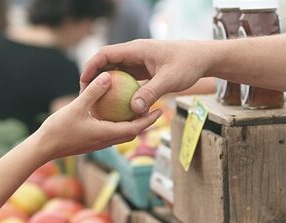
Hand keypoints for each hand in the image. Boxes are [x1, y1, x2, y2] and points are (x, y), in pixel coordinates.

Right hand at [34, 72, 162, 160]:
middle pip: (132, 132)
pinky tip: (114, 113)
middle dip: (145, 122)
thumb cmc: (58, 130)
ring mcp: (99, 143)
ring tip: (138, 109)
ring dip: (132, 124)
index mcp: (107, 134)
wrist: (43, 149)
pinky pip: (110, 132)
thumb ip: (93, 92)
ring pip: (122, 133)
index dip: (149, 120)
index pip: (135, 128)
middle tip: (155, 109)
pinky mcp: (91, 142)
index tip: (160, 110)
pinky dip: (118, 124)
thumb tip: (108, 76)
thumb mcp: (76, 107)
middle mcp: (106, 141)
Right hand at [80, 39, 212, 114]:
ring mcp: (139, 62)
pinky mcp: (145, 71)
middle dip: (94, 78)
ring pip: (116, 72)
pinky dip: (120, 90)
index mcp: (136, 50)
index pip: (106, 54)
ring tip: (97, 103)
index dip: (91, 67)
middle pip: (107, 63)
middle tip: (85, 96)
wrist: (202, 58)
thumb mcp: (169, 80)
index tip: (83, 82)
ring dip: (107, 85)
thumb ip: (151, 93)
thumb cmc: (188, 64)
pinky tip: (117, 106)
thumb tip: (134, 109)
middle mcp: (135, 54)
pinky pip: (128, 80)